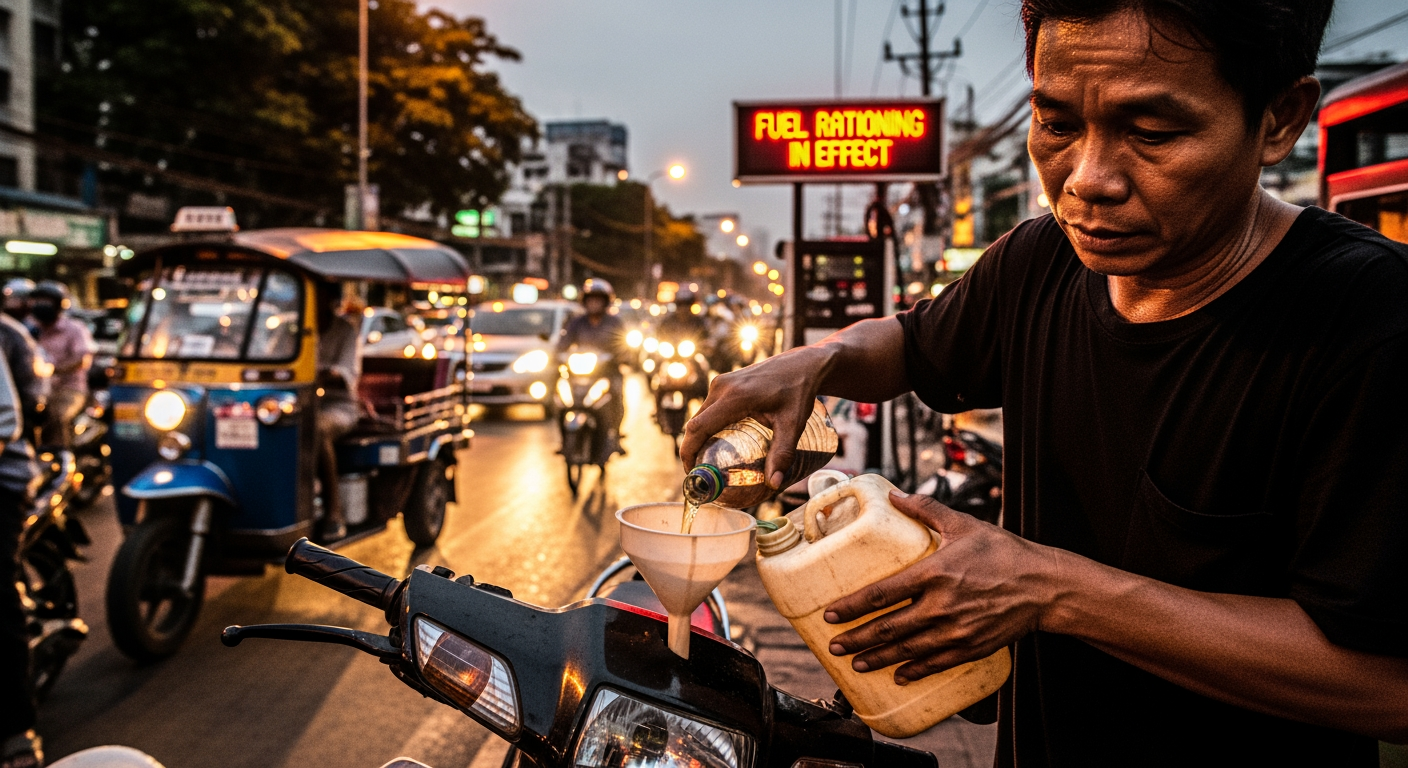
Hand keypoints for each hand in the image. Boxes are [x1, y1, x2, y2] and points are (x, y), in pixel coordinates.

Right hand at [680, 345, 830, 485]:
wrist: (803, 365)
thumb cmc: (798, 391)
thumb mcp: (792, 424)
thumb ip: (782, 453)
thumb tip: (774, 484)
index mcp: (735, 397)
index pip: (699, 427)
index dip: (688, 451)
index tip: (692, 472)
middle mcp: (722, 387)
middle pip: (696, 424)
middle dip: (694, 449)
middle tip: (704, 473)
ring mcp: (722, 383)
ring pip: (702, 416)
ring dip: (701, 438)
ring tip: (710, 461)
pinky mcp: (725, 383)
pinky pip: (710, 408)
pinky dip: (709, 426)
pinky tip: (719, 442)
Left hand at [824, 490, 1064, 683]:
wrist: (1045, 586)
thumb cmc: (1004, 552)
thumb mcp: (963, 525)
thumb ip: (925, 508)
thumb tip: (894, 494)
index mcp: (935, 573)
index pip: (883, 593)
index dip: (853, 605)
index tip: (831, 613)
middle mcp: (942, 605)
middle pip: (889, 628)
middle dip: (857, 639)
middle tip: (834, 645)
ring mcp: (956, 631)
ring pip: (908, 650)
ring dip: (878, 659)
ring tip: (856, 663)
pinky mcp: (972, 648)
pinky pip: (936, 664)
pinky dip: (914, 671)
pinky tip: (898, 675)